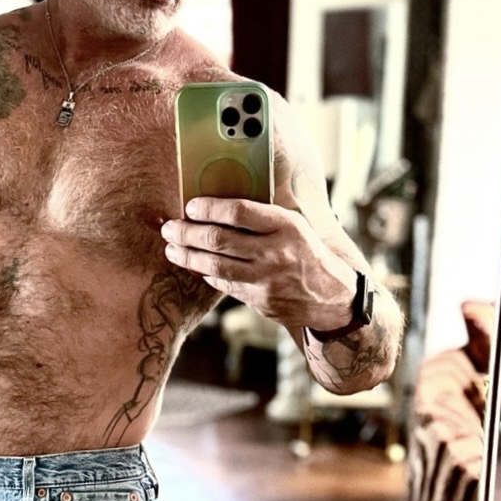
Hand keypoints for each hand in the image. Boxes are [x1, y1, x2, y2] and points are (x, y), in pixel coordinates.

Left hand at [160, 196, 358, 331]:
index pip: (240, 211)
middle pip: (219, 240)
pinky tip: (193, 265)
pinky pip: (223, 284)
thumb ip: (262, 215)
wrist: (330, 297)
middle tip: (170, 227)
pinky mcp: (259, 300)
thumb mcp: (295, 225)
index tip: (191, 206)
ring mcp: (266, 279)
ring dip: (187, 256)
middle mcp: (276, 252)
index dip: (210, 207)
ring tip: (171, 248)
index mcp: (287, 226)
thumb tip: (217, 201)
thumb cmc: (307, 252)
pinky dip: (205, 273)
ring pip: (214, 266)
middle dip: (187, 232)